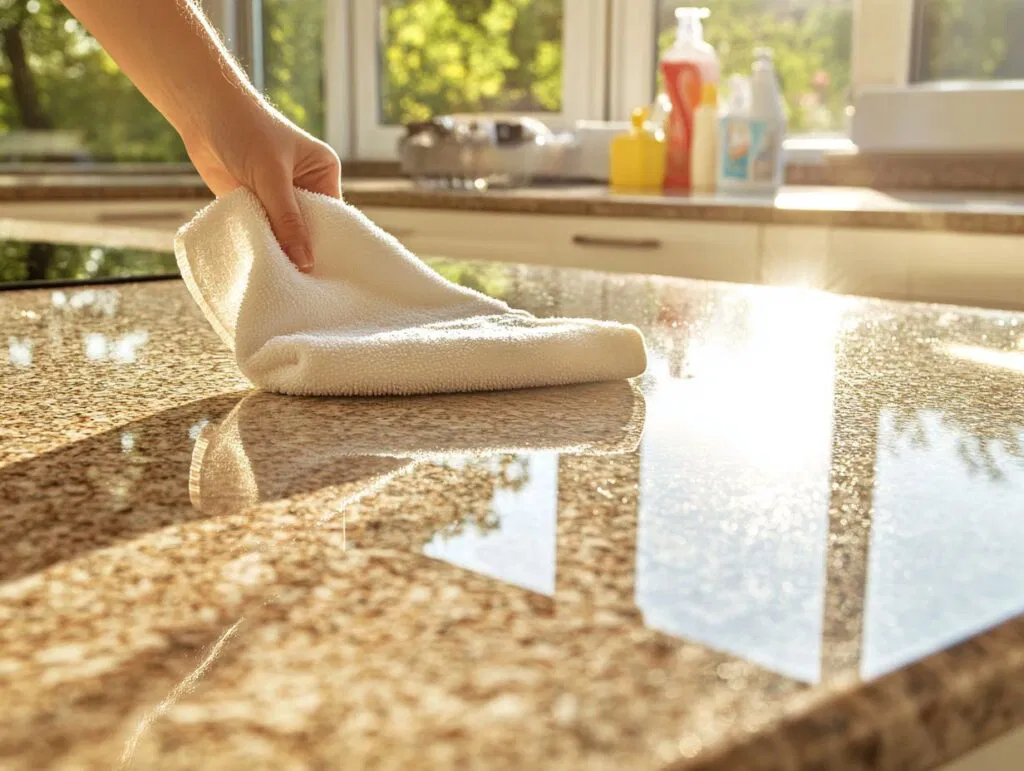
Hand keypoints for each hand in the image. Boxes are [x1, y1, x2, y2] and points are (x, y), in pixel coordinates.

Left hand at [183, 100, 340, 271]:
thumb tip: (305, 262)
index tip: (324, 275)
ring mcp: (278, 198)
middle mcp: (305, 187)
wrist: (201, 113)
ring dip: (279, 249)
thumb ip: (288, 220)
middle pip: (309, 230)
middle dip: (302, 250)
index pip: (333, 218)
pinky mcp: (255, 205)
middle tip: (303, 284)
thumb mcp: (272, 176)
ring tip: (281, 277)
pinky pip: (263, 231)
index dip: (328, 244)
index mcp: (322, 174)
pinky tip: (261, 262)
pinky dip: (260, 243)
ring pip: (285, 234)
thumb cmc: (246, 131)